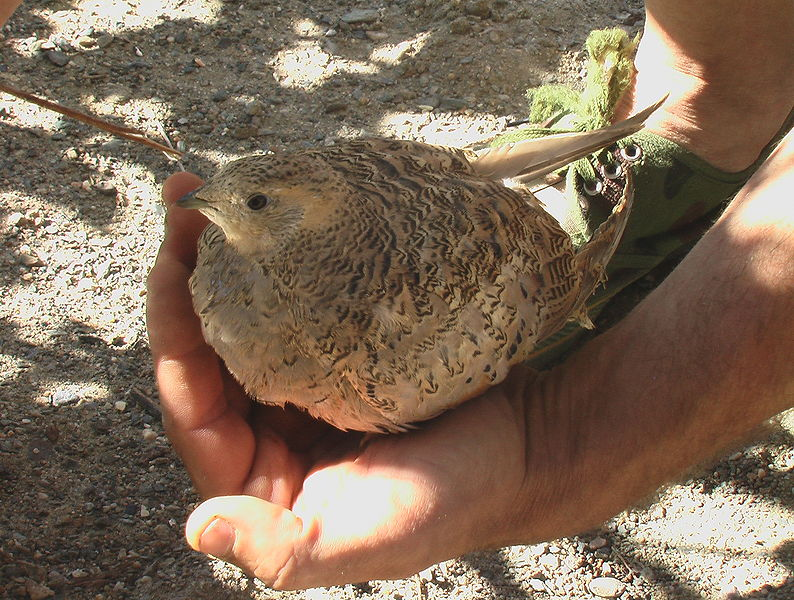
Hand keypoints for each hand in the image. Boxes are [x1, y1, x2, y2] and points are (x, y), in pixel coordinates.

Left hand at [146, 172, 546, 588]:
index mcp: (260, 480)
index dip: (173, 339)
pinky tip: (271, 228)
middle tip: (187, 204)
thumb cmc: (453, 497)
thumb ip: (283, 550)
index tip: (173, 264)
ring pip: (242, 324)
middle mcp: (269, 433)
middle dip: (187, 281)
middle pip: (207, 353)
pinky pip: (290, 309)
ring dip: (224, 265)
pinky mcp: (335, 354)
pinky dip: (275, 270)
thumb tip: (200, 526)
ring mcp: (302, 387)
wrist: (524, 445)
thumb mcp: (367, 537)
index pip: (193, 409)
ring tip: (211, 199)